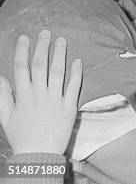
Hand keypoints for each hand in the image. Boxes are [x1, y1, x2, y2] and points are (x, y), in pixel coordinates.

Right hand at [0, 30, 82, 154]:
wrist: (38, 154)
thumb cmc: (21, 136)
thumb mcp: (5, 117)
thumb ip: (3, 96)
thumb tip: (0, 77)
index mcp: (23, 96)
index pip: (21, 68)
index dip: (22, 50)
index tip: (25, 38)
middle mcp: (39, 95)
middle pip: (40, 65)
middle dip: (42, 47)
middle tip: (45, 32)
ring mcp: (55, 100)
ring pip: (57, 72)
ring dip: (60, 55)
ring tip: (62, 41)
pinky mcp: (69, 107)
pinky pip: (73, 86)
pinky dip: (76, 73)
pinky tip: (77, 61)